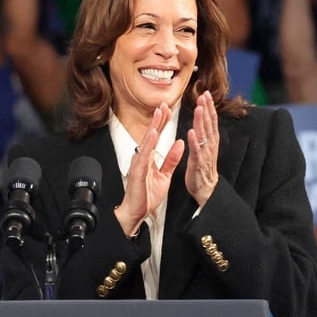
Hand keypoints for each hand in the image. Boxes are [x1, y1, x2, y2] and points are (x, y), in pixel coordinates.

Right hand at [114, 105, 184, 235]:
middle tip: (164, 104)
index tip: (168, 109)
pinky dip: (148, 144)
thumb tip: (179, 143)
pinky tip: (153, 134)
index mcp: (148, 158)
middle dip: (158, 119)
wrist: (137, 212)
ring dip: (153, 127)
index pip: (156, 137)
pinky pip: (144, 156)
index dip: (162, 123)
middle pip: (151, 135)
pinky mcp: (137, 172)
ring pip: (146, 142)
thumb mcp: (164, 175)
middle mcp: (142, 158)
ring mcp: (139, 164)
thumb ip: (171, 159)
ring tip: (159, 113)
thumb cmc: (147, 195)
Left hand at [185, 90, 219, 207]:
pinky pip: (196, 151)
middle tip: (205, 95)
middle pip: (209, 124)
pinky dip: (195, 141)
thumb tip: (203, 120)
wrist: (205, 189)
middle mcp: (210, 145)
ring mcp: (205, 154)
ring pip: (203, 134)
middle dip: (207, 109)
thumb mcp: (205, 148)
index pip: (210, 120)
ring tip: (199, 108)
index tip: (206, 94)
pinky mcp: (198, 163)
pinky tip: (191, 132)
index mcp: (210, 141)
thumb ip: (204, 134)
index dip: (209, 107)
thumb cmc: (203, 169)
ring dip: (201, 121)